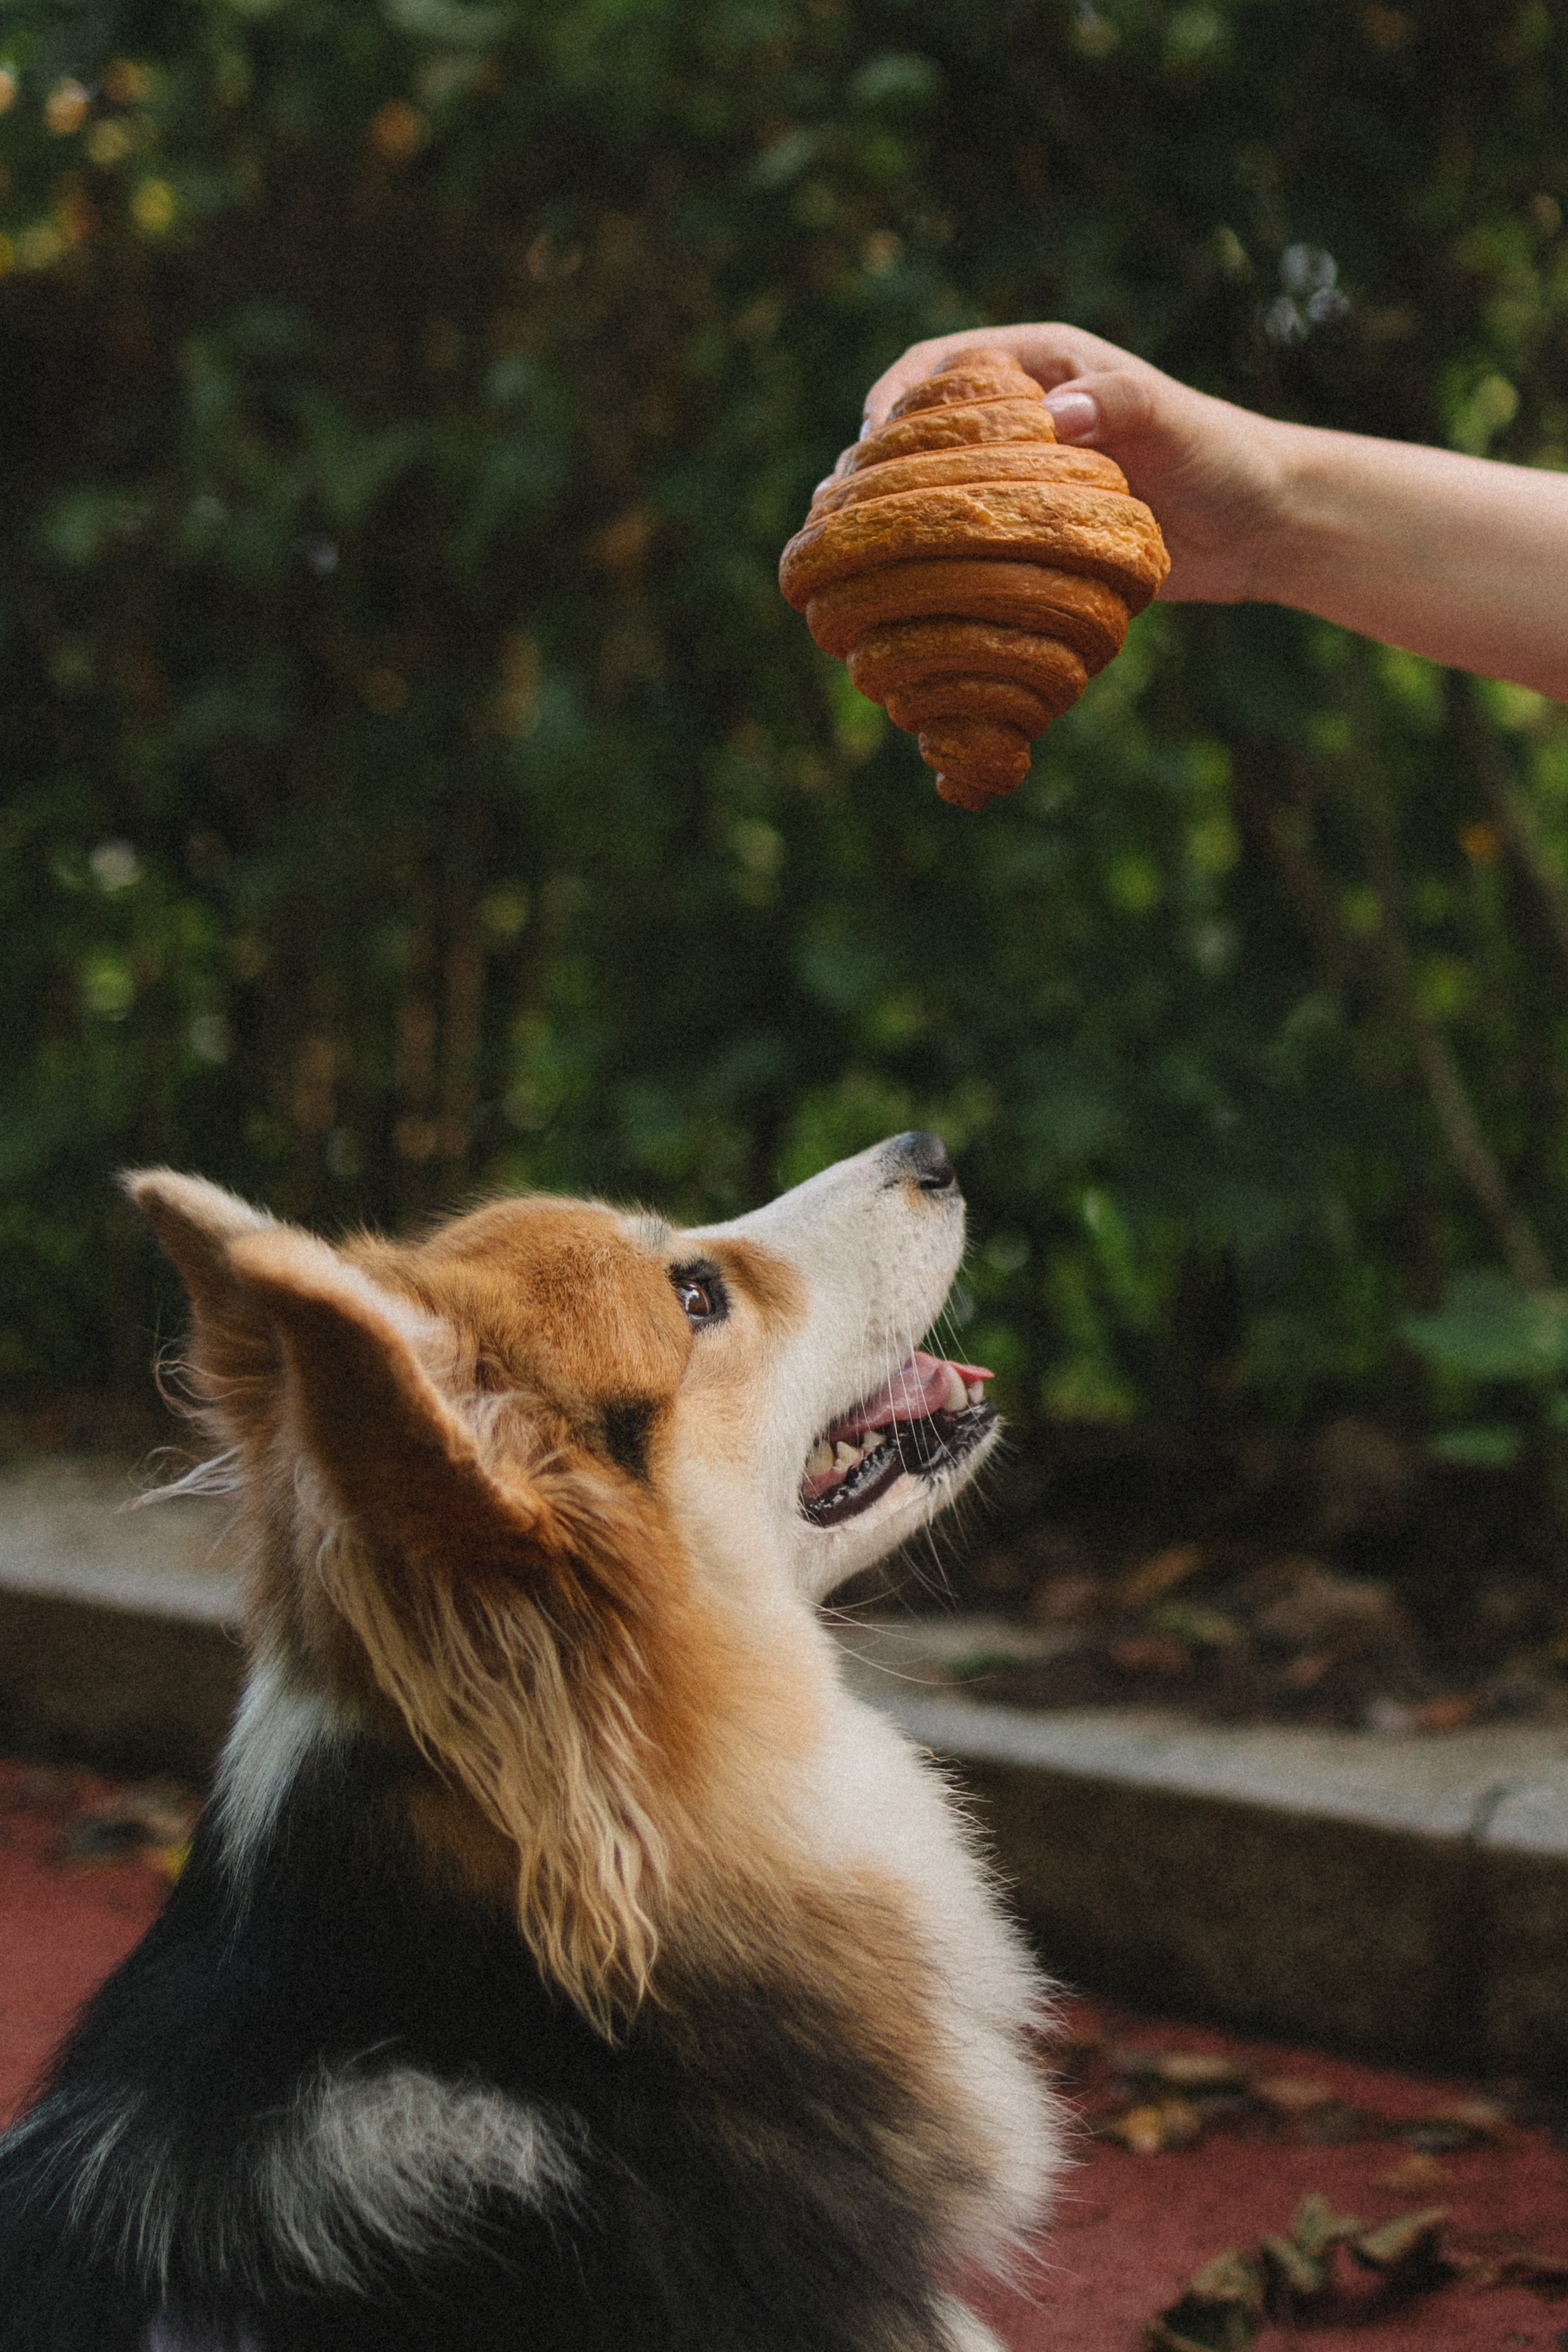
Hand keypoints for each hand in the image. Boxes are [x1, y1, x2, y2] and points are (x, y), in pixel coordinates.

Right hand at [855, 323, 1294, 605]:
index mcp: (1036, 370)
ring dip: (891, 526)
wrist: (1261, 525)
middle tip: (840, 514)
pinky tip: (905, 600)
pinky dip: (933, 570)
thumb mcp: (1170, 417)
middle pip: (916, 437)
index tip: (869, 440)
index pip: (937, 368)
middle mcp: (1016, 423)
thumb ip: (1112, 403)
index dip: (892, 398)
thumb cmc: (1220, 454)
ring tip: (853, 561)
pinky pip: (966, 549)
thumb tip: (1052, 418)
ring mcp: (1018, 484)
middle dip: (871, 471)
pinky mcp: (1029, 539)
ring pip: (932, 498)